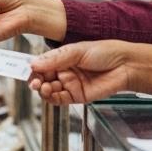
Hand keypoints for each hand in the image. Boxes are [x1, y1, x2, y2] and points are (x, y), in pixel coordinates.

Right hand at [29, 40, 151, 103]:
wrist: (125, 66)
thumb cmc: (105, 52)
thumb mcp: (76, 51)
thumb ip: (55, 59)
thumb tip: (34, 63)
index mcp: (63, 58)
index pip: (42, 64)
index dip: (33, 68)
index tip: (26, 69)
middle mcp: (65, 72)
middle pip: (43, 78)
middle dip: (35, 81)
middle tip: (33, 81)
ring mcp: (70, 84)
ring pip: (49, 90)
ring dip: (42, 90)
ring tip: (42, 86)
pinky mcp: (77, 96)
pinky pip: (59, 99)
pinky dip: (51, 98)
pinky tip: (49, 92)